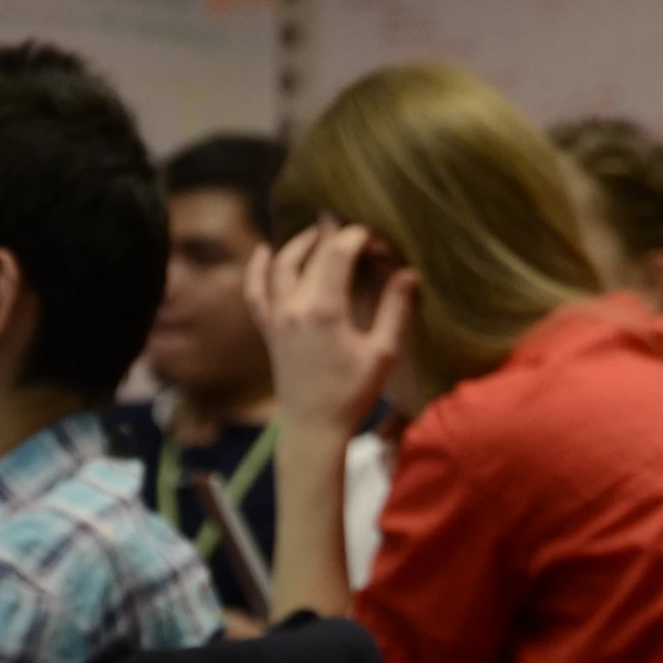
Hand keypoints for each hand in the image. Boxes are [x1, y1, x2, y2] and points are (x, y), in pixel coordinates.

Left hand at [247, 221, 418, 436]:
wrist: (313, 428)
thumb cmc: (352, 394)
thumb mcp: (382, 353)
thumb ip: (395, 309)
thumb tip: (408, 273)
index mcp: (323, 309)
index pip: (338, 252)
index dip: (360, 238)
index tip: (379, 244)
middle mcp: (293, 306)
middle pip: (312, 254)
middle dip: (336, 237)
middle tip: (357, 234)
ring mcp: (276, 316)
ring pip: (280, 265)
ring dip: (300, 244)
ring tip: (319, 233)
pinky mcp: (268, 329)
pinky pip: (255, 291)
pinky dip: (257, 268)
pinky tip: (263, 251)